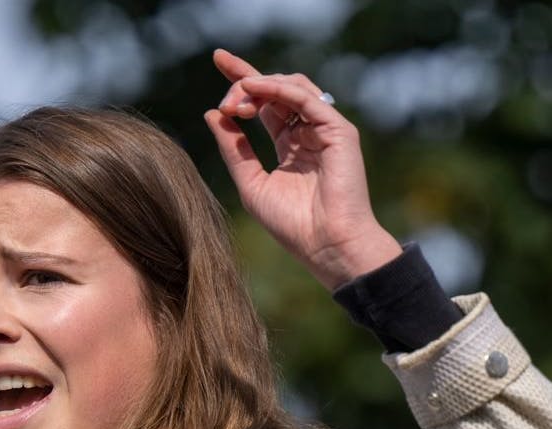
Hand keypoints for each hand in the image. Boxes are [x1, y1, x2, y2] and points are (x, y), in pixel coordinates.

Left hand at [204, 48, 401, 289]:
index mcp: (290, 145)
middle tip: (225, 102)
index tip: (217, 59)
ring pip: (291, 86)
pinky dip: (279, 89)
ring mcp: (325, 129)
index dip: (242, 80)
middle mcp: (308, 132)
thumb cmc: (293, 224)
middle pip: (276, 89)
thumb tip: (212, 113)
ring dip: (259, 85)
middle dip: (245, 84)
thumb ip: (233, 149)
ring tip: (235, 100)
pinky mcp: (339, 131)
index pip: (265, 103)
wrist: (326, 245)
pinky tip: (254, 89)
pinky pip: (306, 98)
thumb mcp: (251, 183)